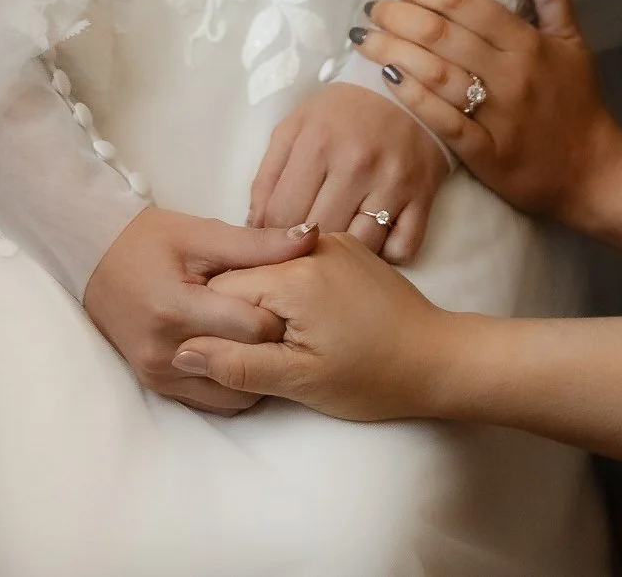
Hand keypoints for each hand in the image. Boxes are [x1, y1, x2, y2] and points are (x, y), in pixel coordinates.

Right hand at [83, 209, 317, 414]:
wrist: (94, 257)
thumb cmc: (148, 239)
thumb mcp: (201, 233)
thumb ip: (258, 243)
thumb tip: (310, 236)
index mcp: (176, 309)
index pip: (251, 329)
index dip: (282, 315)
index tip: (296, 300)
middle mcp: (166, 351)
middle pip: (245, 367)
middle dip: (274, 348)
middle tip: (293, 326)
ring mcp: (159, 374)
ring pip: (232, 396)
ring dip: (257, 373)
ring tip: (269, 344)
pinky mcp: (156, 385)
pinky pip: (210, 402)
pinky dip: (234, 385)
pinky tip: (245, 358)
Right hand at [173, 234, 458, 420]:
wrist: (438, 357)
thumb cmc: (371, 377)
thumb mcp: (300, 380)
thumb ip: (238, 364)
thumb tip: (184, 351)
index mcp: (292, 277)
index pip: (222, 288)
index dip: (215, 323)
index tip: (226, 352)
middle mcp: (309, 245)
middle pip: (245, 272)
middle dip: (239, 311)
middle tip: (262, 350)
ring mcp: (330, 241)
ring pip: (270, 265)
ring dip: (264, 299)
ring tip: (287, 337)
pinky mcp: (345, 247)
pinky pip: (297, 261)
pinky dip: (289, 288)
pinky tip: (305, 319)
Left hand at [247, 82, 447, 262]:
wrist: (406, 88)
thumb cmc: (342, 112)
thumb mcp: (295, 127)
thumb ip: (268, 175)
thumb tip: (254, 227)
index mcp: (317, 144)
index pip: (280, 216)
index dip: (270, 237)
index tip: (274, 242)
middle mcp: (357, 164)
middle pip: (318, 237)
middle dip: (304, 250)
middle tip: (303, 250)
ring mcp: (393, 182)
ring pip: (358, 249)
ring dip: (344, 257)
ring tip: (336, 247)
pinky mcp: (423, 196)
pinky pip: (402, 250)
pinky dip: (386, 255)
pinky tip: (374, 240)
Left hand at [356, 0, 621, 231]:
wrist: (594, 172)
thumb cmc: (577, 100)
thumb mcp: (573, 38)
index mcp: (528, 42)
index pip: (467, 3)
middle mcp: (511, 74)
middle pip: (442, 34)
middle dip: (397, 14)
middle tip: (373, 7)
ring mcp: (498, 116)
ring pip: (435, 74)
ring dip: (392, 50)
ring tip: (364, 37)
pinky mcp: (486, 154)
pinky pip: (442, 121)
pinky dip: (412, 97)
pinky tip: (385, 78)